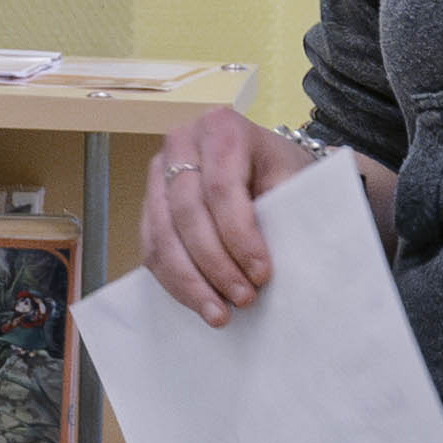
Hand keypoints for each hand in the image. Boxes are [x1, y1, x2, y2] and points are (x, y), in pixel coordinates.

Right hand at [139, 104, 322, 324]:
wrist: (265, 163)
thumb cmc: (283, 171)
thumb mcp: (294, 179)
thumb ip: (285, 210)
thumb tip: (274, 265)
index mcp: (221, 127)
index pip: (220, 187)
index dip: (239, 235)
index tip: (262, 273)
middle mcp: (180, 143)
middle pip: (187, 213)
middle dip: (215, 264)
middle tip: (244, 299)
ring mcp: (158, 174)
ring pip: (163, 235)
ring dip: (190, 282)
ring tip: (219, 314)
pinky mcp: (149, 204)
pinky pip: (151, 249)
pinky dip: (174, 281)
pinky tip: (199, 302)